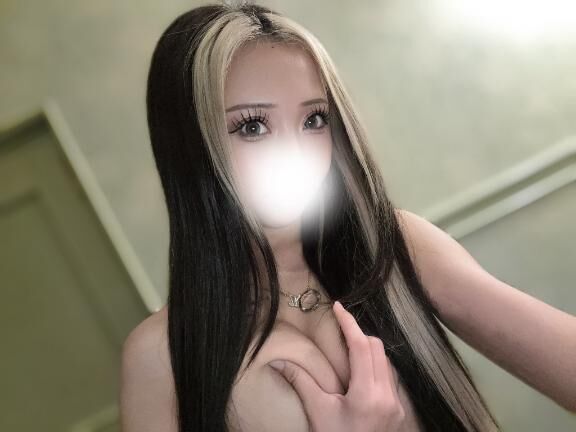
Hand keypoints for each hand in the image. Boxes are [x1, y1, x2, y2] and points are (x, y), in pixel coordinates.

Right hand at [267, 300, 404, 431]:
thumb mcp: (318, 413)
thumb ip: (301, 382)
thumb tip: (278, 361)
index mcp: (367, 394)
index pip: (361, 346)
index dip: (349, 323)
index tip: (338, 307)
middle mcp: (388, 396)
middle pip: (377, 349)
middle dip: (359, 334)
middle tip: (339, 329)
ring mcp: (396, 405)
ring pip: (386, 362)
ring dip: (369, 350)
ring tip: (347, 348)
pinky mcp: (398, 413)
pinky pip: (389, 378)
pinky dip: (376, 367)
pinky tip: (360, 373)